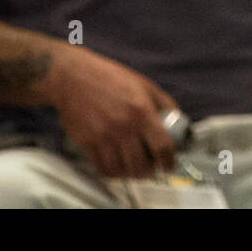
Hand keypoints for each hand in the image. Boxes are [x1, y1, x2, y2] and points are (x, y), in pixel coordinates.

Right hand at [48, 45, 179, 178]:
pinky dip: (113, 172)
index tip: (169, 164)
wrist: (73, 77)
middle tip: (151, 167)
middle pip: (142, 165)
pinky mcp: (87, 143)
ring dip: (131, 173)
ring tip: (134, 167)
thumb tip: (178, 120)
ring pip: (122, 171)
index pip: (162, 146)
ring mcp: (104, 137)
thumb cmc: (109, 78)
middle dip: (150, 171)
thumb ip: (165, 103)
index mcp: (141, 111)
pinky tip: (117, 164)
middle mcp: (123, 127)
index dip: (169, 160)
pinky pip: (102, 168)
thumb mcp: (144, 85)